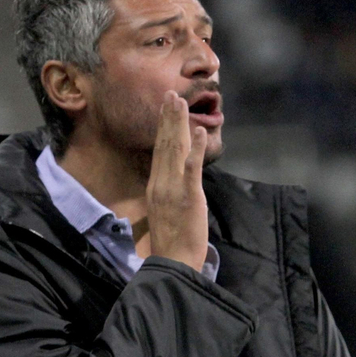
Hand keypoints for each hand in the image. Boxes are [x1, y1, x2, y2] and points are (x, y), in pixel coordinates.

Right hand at [144, 92, 208, 269]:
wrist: (173, 262)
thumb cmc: (171, 241)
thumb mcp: (164, 211)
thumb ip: (167, 192)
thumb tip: (171, 179)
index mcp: (156, 186)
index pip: (159, 151)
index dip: (162, 128)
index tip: (165, 108)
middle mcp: (161, 183)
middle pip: (165, 144)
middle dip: (168, 118)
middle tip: (171, 94)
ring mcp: (174, 188)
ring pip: (175, 149)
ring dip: (178, 124)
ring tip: (181, 102)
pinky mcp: (189, 196)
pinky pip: (192, 168)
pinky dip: (196, 148)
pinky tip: (199, 131)